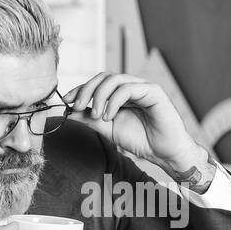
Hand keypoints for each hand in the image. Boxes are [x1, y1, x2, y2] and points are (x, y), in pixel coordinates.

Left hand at [63, 73, 204, 174]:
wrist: (165, 153)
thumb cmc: (142, 140)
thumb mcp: (109, 129)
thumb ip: (90, 119)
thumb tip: (68, 111)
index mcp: (120, 94)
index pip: (97, 83)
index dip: (80, 89)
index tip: (66, 101)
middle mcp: (131, 87)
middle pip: (103, 77)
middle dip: (86, 90)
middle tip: (76, 106)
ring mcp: (142, 87)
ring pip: (114, 79)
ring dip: (99, 96)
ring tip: (96, 115)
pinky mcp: (153, 91)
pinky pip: (128, 88)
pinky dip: (114, 101)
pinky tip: (109, 115)